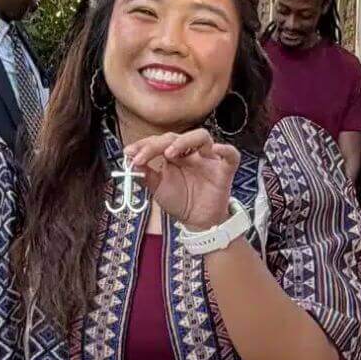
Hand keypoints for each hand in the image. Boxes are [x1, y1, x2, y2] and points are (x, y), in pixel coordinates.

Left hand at [124, 129, 239, 230]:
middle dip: (157, 144)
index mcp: (175, 155)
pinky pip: (231, 155)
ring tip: (169, 152)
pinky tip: (215, 149)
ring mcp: (208, 159)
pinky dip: (225, 150)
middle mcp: (191, 153)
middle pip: (176, 137)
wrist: (198, 222)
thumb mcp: (158, 189)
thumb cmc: (180, 202)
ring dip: (184, 141)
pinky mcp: (224, 170)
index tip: (129, 153)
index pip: (159, 142)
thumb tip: (130, 162)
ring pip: (202, 137)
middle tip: (142, 155)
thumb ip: (146, 175)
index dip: (144, 145)